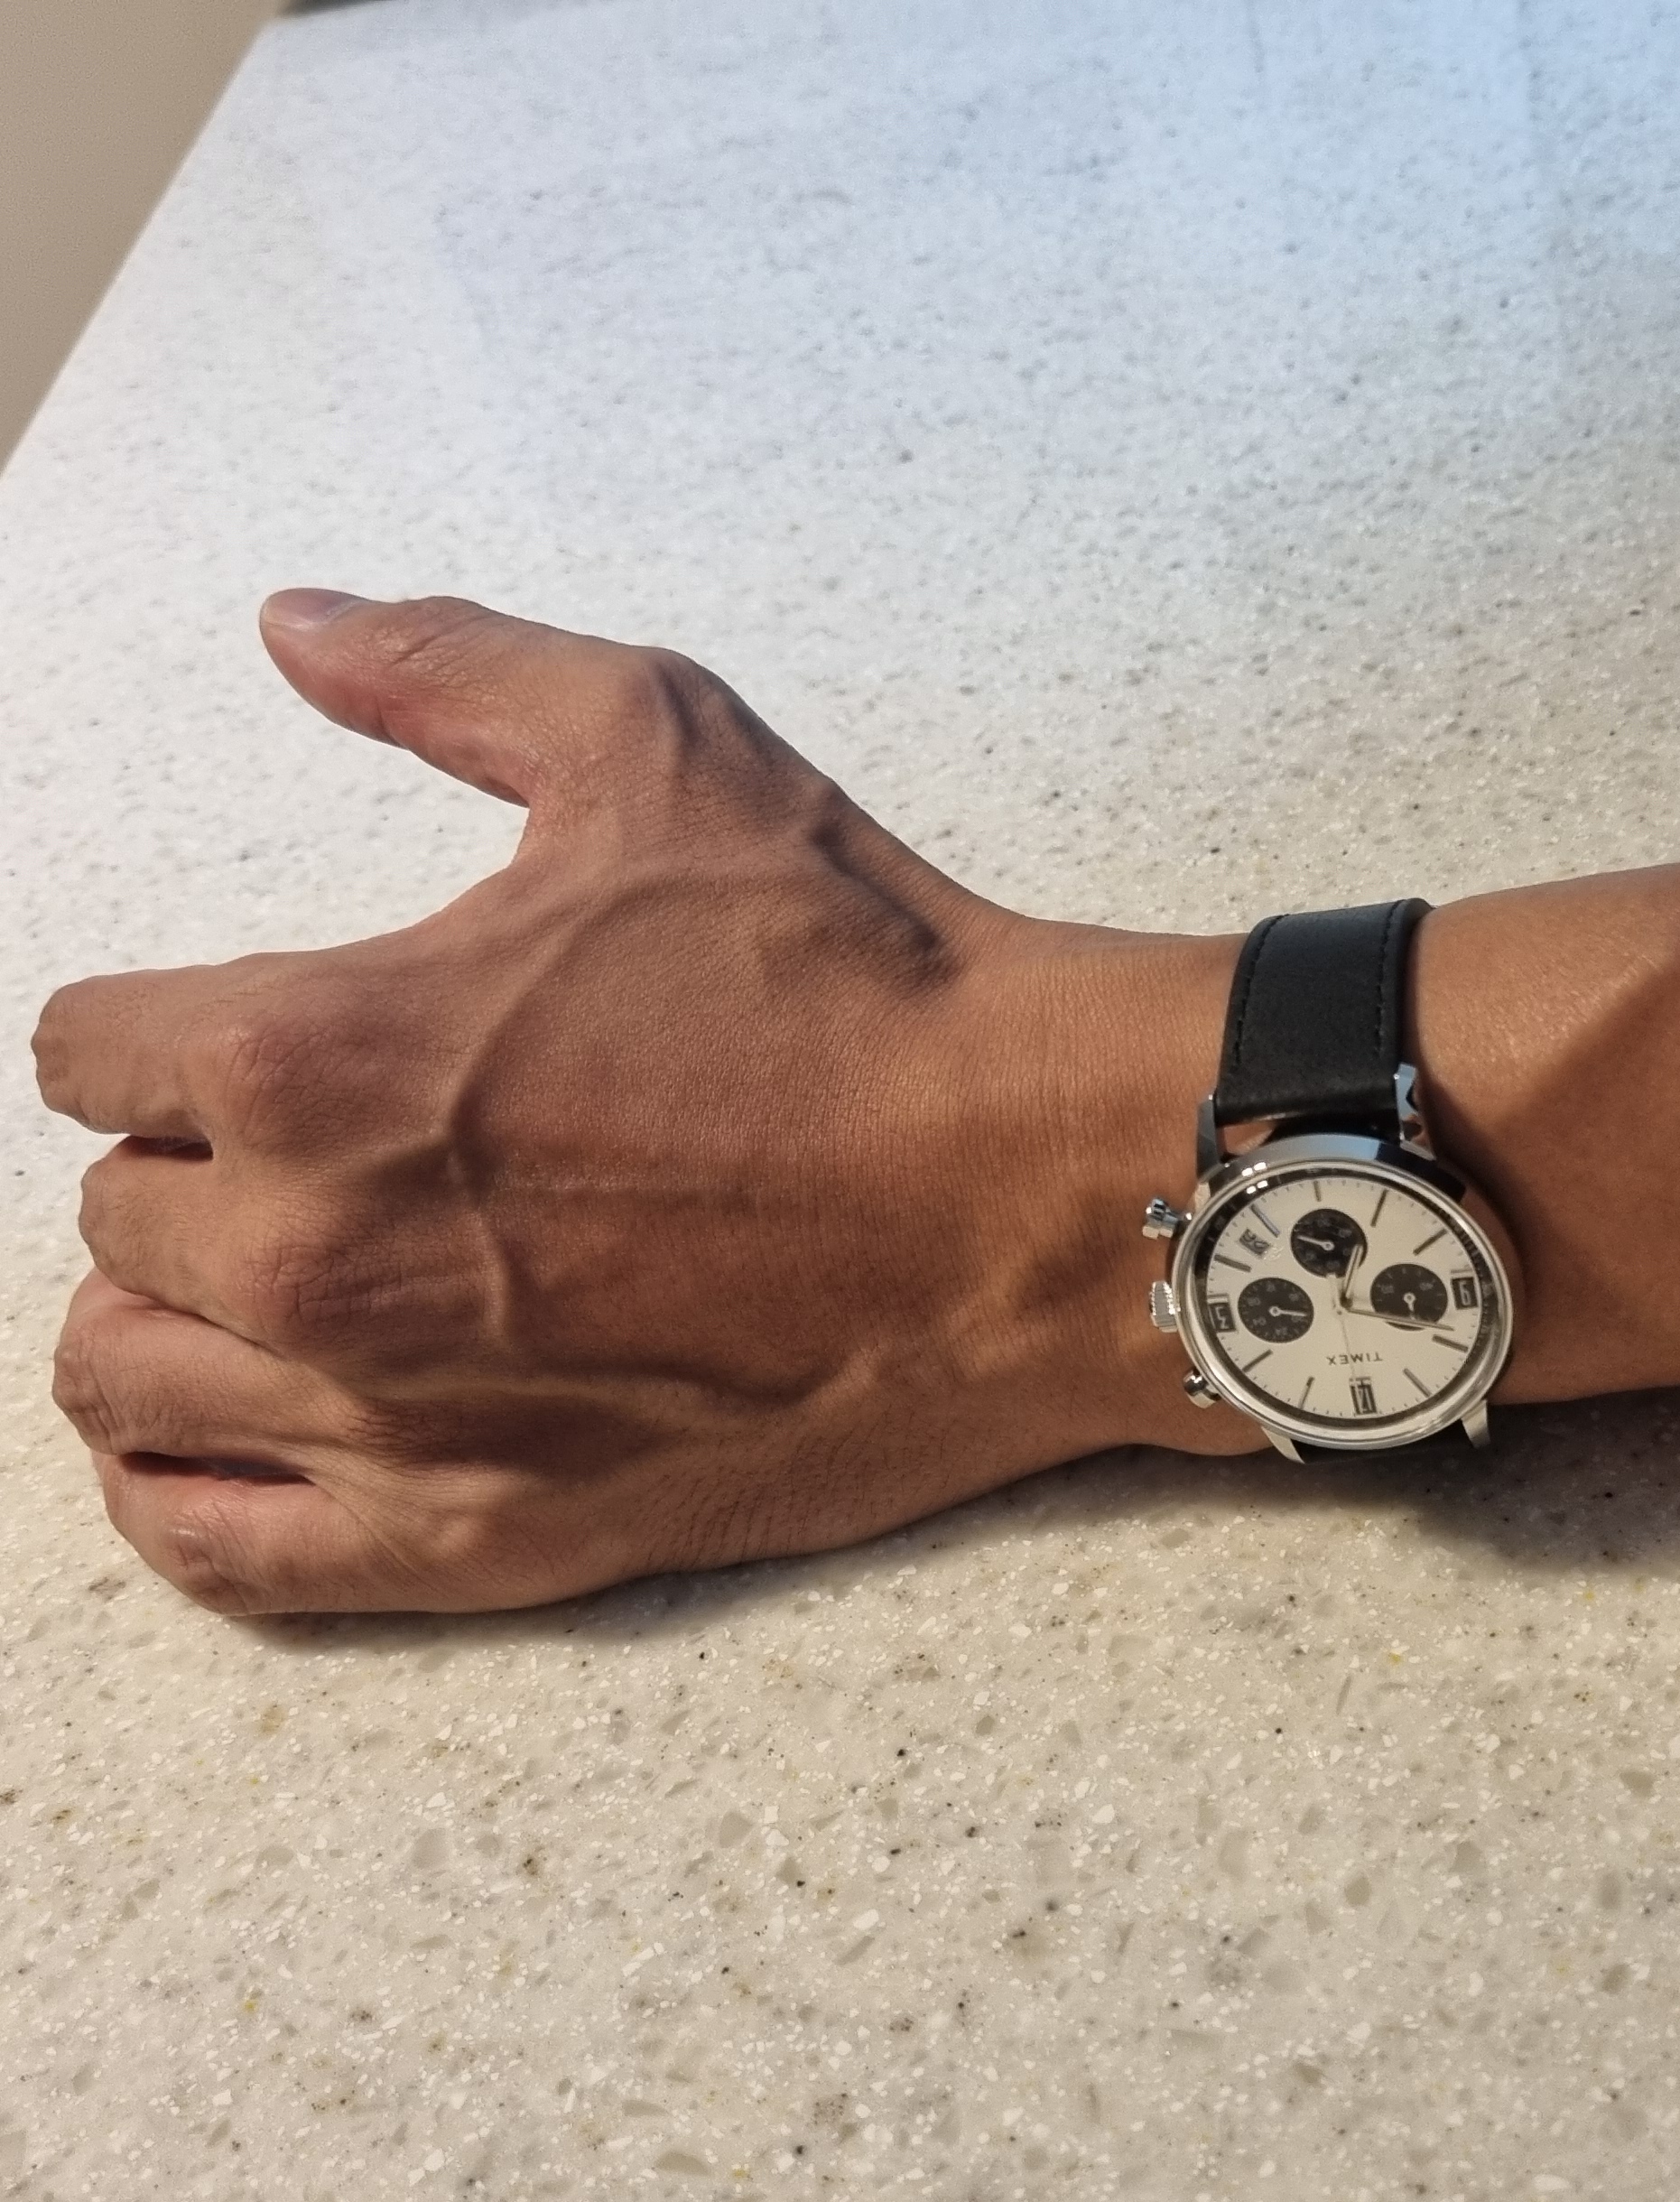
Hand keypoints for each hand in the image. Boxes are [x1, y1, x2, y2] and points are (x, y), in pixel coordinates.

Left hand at [33, 591, 1248, 1614]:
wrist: (1041, 1198)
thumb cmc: (870, 990)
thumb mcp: (662, 751)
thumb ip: (443, 670)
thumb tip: (298, 625)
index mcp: (317, 1053)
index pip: (87, 1052)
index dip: (167, 1030)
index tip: (262, 1039)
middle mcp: (314, 1251)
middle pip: (115, 1219)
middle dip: (198, 1171)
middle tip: (333, 1156)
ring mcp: (392, 1418)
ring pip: (125, 1386)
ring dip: (174, 1327)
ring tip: (278, 1297)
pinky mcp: (487, 1537)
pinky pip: (222, 1554)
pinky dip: (186, 1498)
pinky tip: (238, 1440)